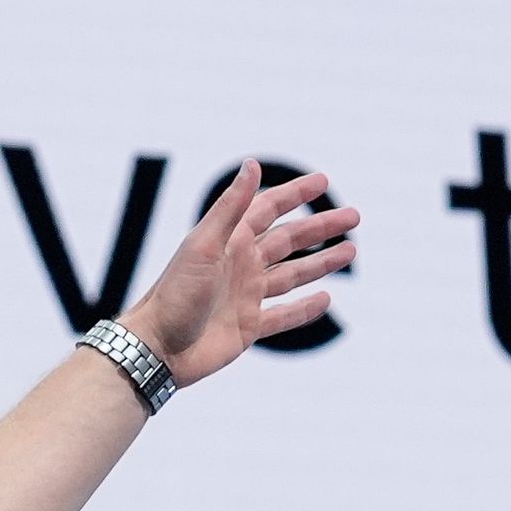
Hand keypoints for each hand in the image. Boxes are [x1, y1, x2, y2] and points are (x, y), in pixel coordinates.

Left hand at [127, 164, 360, 385]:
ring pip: (293, 274)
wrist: (156, 347)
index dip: (295, 194)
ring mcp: (246, 296)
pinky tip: (326, 299)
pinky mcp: (248, 327)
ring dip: (321, 263)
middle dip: (321, 227)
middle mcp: (241, 265)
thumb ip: (230, 207)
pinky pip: (284, 315)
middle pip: (289, 239)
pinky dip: (305, 308)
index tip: (323, 181)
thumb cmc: (174, 293)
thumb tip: (252, 163)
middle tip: (353, 216)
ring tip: (351, 251)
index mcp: (230, 241)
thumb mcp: (203, 244)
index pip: (269, 208)